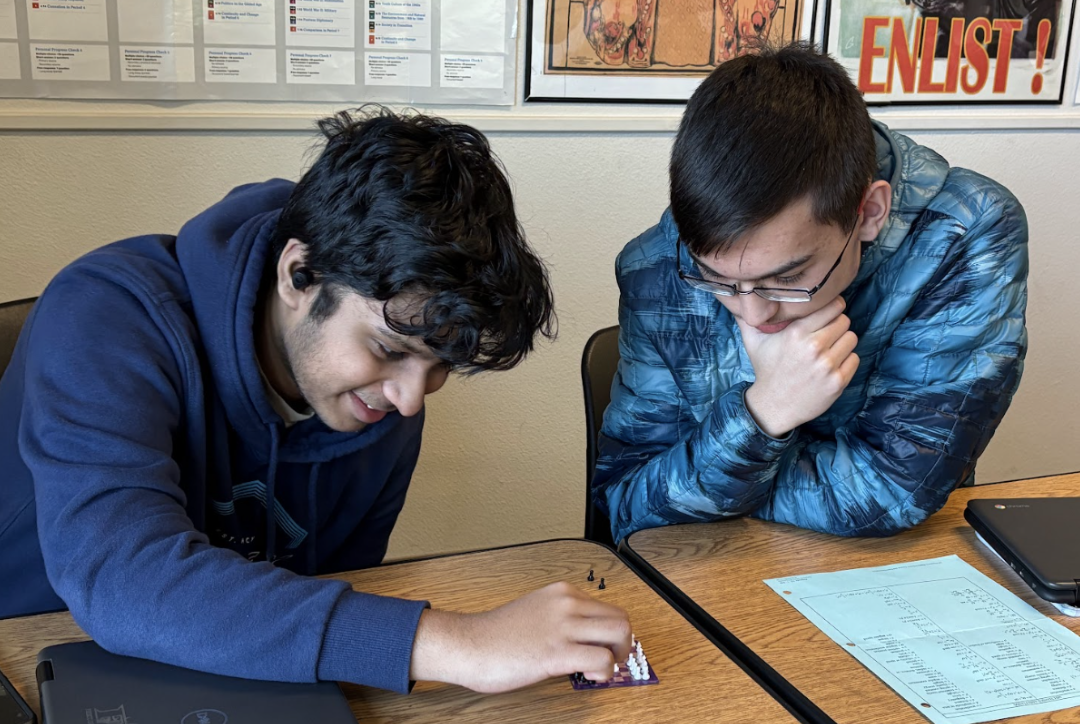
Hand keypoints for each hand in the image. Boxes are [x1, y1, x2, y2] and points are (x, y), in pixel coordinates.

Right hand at [409, 582, 631, 692]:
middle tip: (610, 659)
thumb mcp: (534, 611)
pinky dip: (605, 671)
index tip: (605, 646)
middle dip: (622, 642)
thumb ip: (559, 617)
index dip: (611, 631)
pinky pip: (603, 660)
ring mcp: (563, 627)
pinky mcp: (558, 652)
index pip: (607, 607)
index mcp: (561, 592)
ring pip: (619, 633)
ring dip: (619, 655)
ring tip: (602, 668)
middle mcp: (566, 604)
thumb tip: (582, 637)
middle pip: (621, 618)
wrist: (469, 645)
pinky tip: (590, 676)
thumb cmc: (495, 634)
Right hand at [740, 297, 859, 437]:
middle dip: (837, 325)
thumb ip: (748, 317)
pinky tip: (833, 365)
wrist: (773, 406)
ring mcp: (828, 366)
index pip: (833, 306)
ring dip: (843, 342)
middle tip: (827, 334)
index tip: (828, 313)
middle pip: (845, 321)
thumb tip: (738, 295)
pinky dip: (847, 360)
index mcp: (796, 333)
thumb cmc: (766, 370)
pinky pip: (855, 358)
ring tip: (830, 349)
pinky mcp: (838, 381)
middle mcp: (814, 347)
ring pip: (851, 338)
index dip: (832, 307)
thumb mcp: (753, 341)